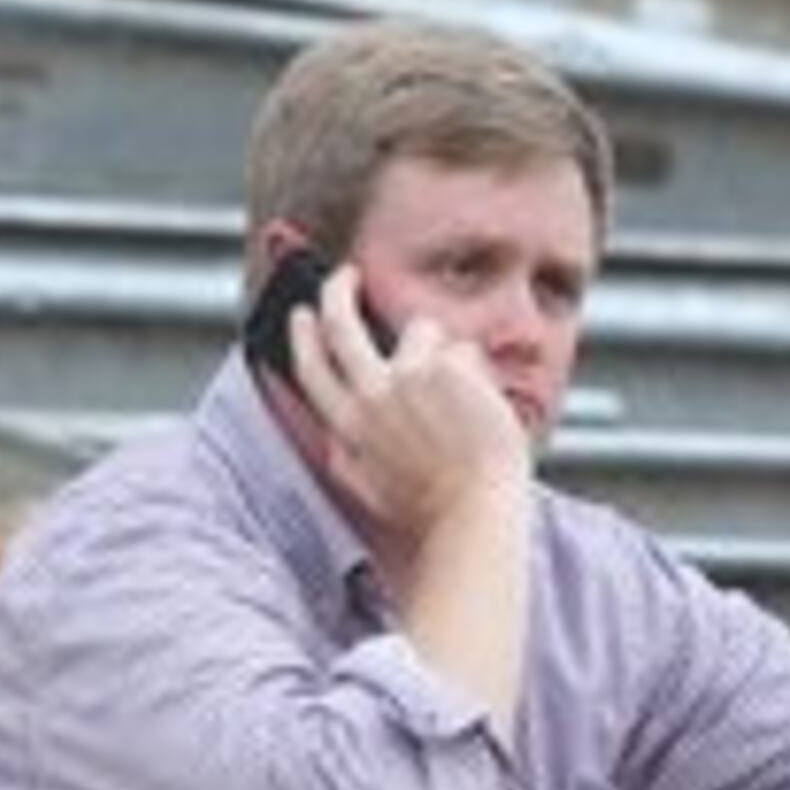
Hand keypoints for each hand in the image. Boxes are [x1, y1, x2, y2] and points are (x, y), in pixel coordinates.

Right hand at [283, 260, 531, 552]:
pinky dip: (478, 373)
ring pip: (421, 329)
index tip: (304, 314)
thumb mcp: (369, 488)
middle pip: (341, 323)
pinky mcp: (446, 367)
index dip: (303, 334)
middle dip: (338, 290)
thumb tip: (331, 433)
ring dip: (443, 351)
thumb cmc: (432, 510)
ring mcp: (407, 376)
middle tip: (347, 276)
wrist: (476, 513)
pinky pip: (464, 350)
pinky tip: (486, 410)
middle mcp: (370, 396)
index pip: (310, 366)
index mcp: (347, 427)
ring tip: (465, 396)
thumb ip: (346, 455)